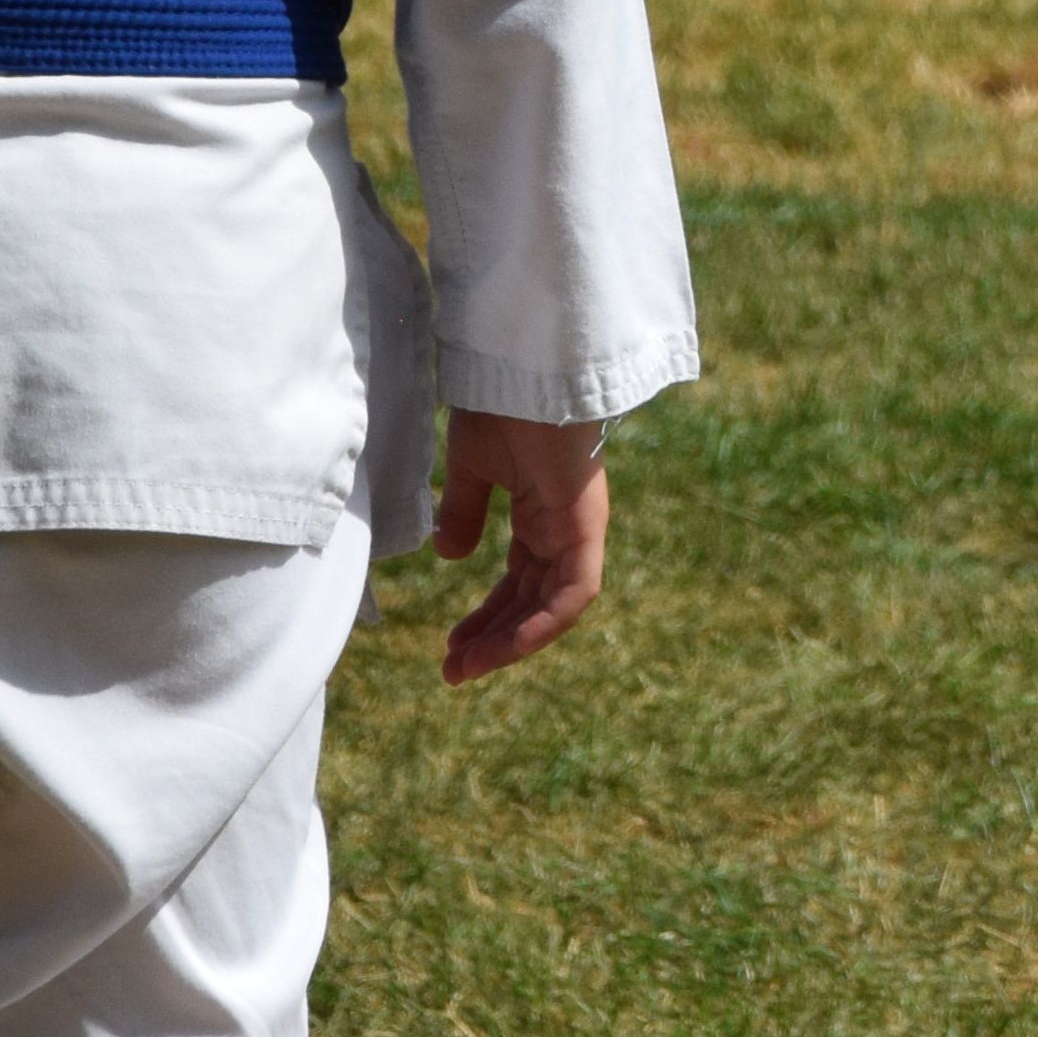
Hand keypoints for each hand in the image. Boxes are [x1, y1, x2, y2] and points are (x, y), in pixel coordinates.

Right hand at [427, 408, 610, 685]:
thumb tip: (450, 556)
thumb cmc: (500, 403)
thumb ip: (463, 510)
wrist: (525, 367)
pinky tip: (508, 645)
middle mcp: (565, 528)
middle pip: (534, 600)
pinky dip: (544, 622)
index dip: (489, 616)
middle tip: (454, 669)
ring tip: (467, 667)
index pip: (521, 581)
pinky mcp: (587, 526)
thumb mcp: (471, 467)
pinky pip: (574, 591)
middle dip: (495, 637)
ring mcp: (580, 529)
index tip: (452, 645)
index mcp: (543, 513)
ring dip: (512, 640)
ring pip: (553, 606)